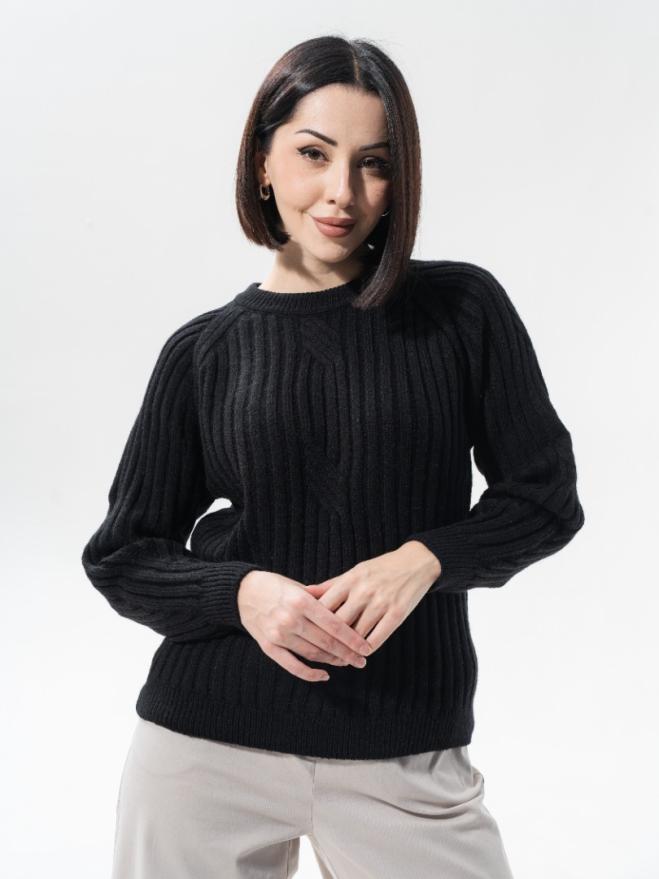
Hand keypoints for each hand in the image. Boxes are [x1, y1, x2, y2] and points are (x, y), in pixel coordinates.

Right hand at [237, 570, 372, 683]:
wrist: (242, 592)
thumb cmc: (275, 586)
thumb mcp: (299, 586)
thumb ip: (322, 598)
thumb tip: (350, 608)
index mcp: (301, 601)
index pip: (334, 624)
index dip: (352, 638)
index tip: (366, 647)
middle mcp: (290, 618)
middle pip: (326, 642)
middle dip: (347, 653)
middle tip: (362, 660)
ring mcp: (278, 635)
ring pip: (312, 654)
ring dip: (332, 661)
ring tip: (347, 663)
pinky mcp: (268, 647)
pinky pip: (292, 665)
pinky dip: (309, 673)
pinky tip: (324, 675)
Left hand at [305, 541, 441, 651]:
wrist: (416, 563)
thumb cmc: (380, 569)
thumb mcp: (354, 572)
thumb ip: (330, 585)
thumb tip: (304, 593)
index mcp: (350, 580)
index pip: (324, 607)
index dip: (314, 624)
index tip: (308, 636)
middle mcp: (364, 591)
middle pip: (338, 623)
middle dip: (329, 641)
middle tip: (322, 654)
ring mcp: (381, 602)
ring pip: (357, 634)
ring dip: (347, 650)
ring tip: (340, 659)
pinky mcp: (397, 613)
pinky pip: (377, 638)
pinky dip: (367, 649)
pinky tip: (361, 654)